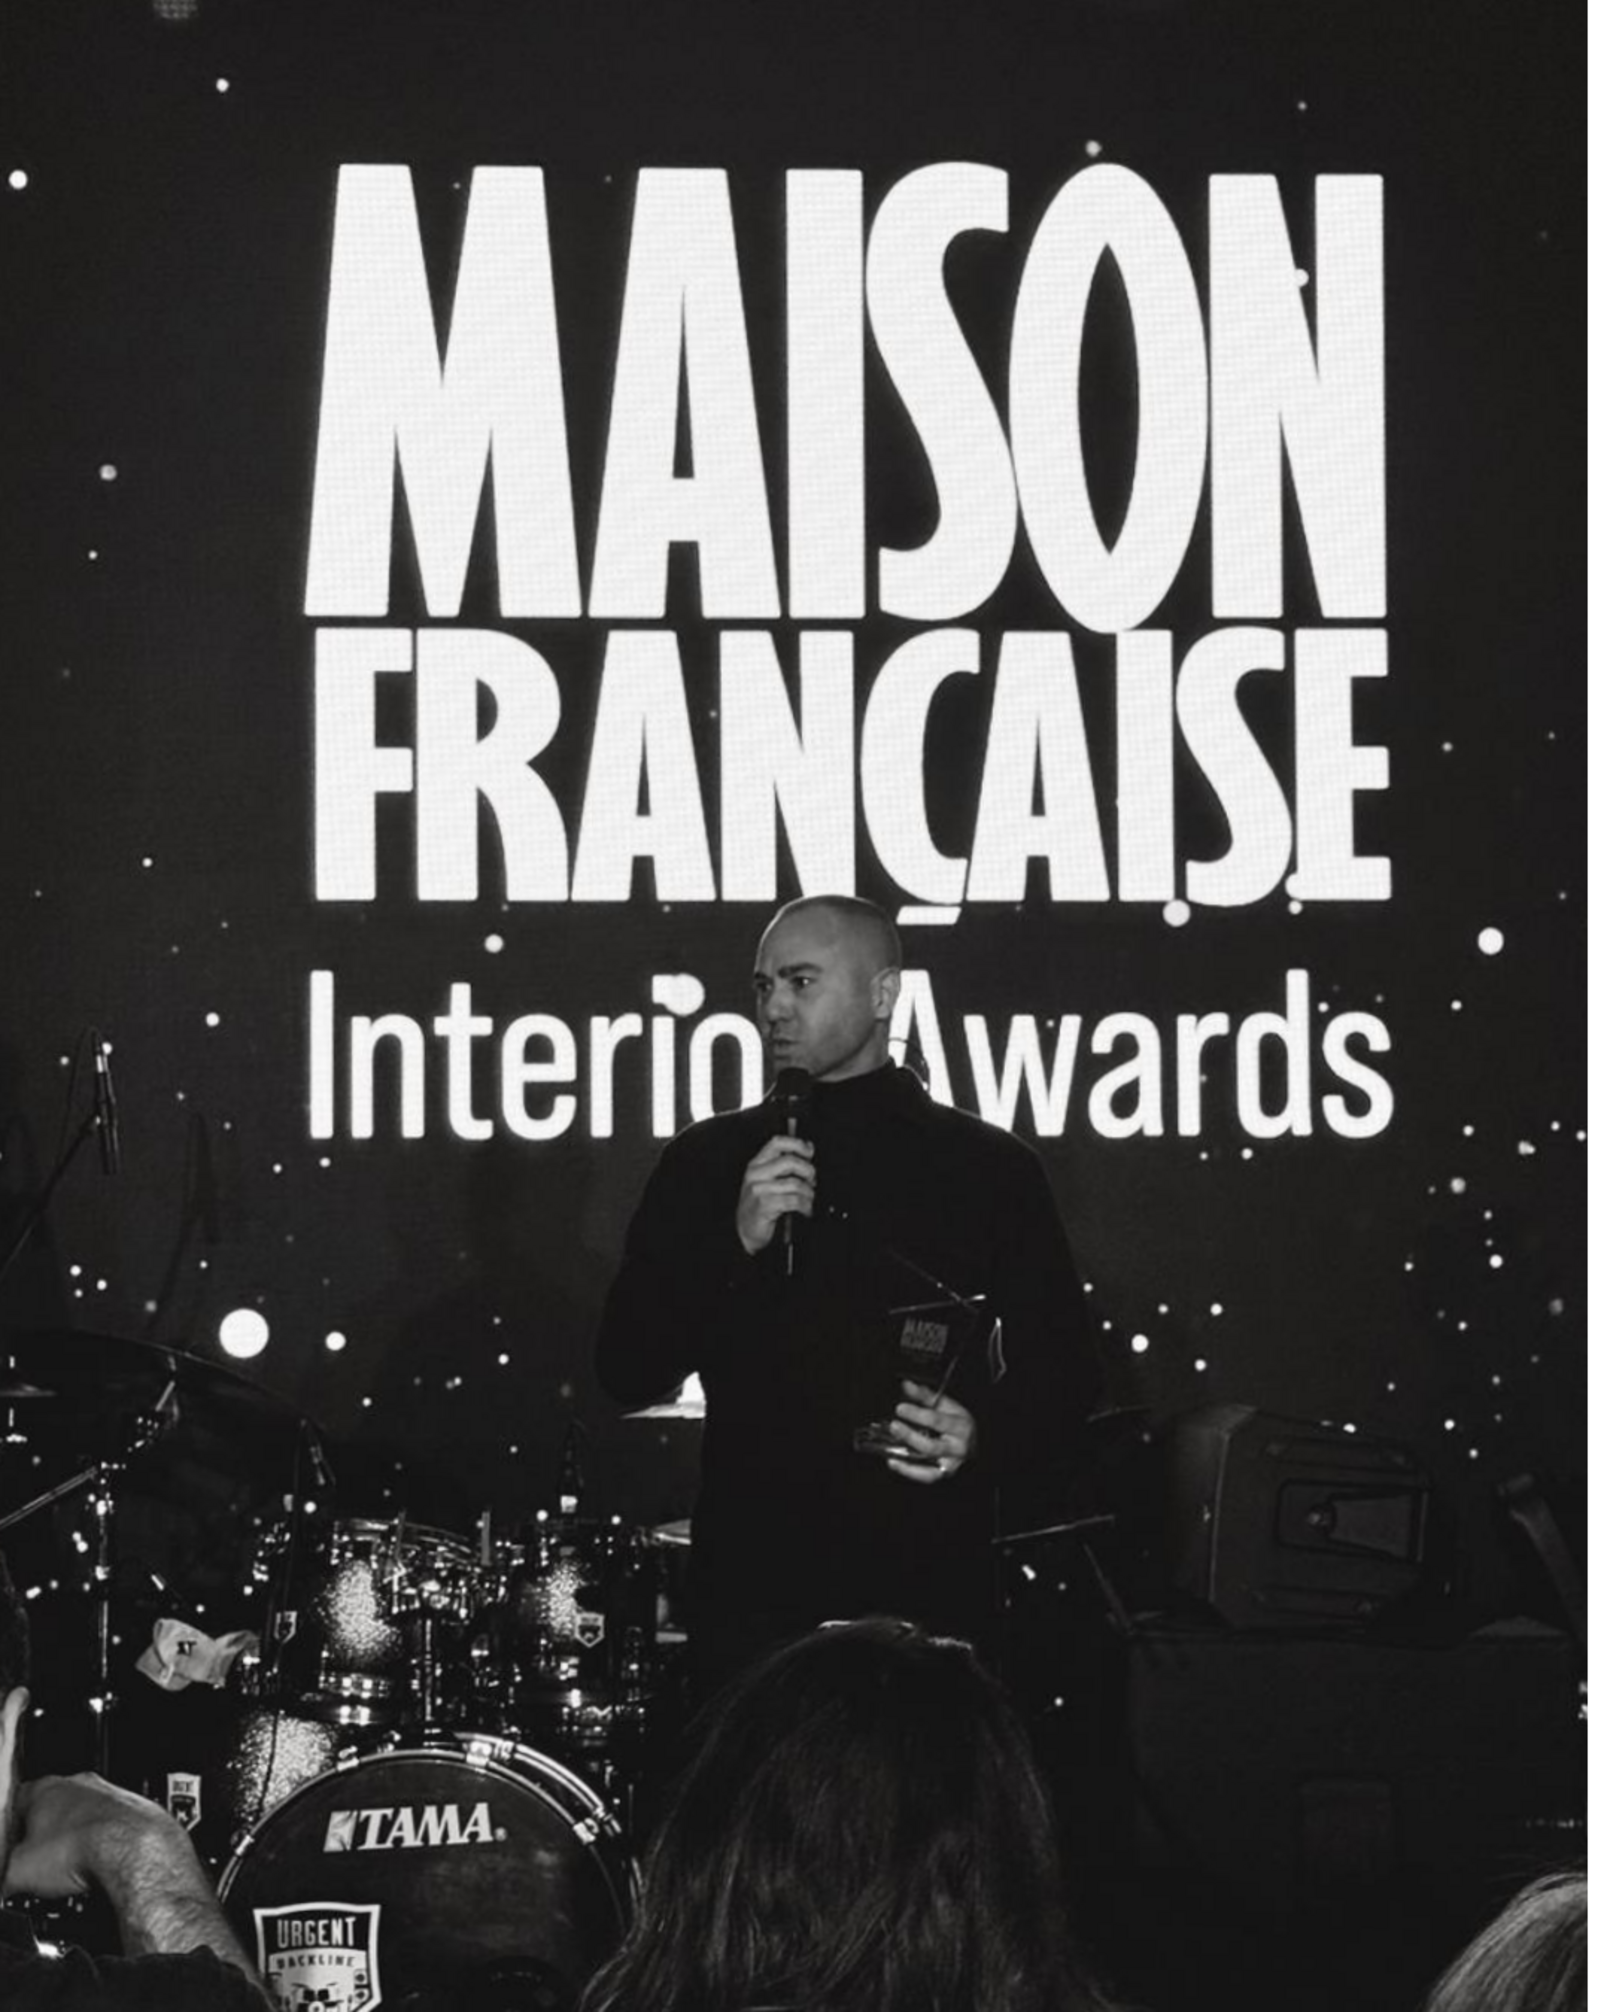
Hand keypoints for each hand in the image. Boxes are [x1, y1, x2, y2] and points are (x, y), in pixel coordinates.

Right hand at [6, 1774, 261, 1980]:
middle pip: (52, 1810)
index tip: (10, 1848)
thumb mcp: (18, 1872)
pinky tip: (96, 1869)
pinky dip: (103, 1847)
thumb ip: (5, 1876)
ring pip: (83, 1818)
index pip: (15, 1802)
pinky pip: (111, 1829)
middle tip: (38, 1864)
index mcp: (47, 1789)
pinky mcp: (135, 1812)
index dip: (10, 1829)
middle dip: (44, 1837)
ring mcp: (111, 1796)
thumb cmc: (81, 1848)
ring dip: (75, 1841)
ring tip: (68, 1871)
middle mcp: (81, 1785)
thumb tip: (5, 1884)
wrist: (134, 1851)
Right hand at [735, 1134, 815, 1254]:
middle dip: (808, 1171)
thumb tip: (808, 1150)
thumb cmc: (759, 1205)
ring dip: (809, 1193)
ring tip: (809, 1199)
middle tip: (812, 1181)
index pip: (777, 1142)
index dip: (797, 1144)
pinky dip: (806, 1206)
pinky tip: (806, 1209)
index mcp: (757, 1164)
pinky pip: (794, 1200)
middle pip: (789, 1161)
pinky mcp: (764, 1205)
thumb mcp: (767, 1180)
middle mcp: (755, 1174)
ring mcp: (758, 1189)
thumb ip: (783, 1165)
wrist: (745, 1231)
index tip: (809, 1152)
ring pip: (794, 1183)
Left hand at [885, 1382, 977, 1483]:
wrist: (973, 1443)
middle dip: (910, 1436)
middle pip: (932, 1445)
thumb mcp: (947, 1406)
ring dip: (906, 1457)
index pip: (937, 1421)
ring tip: (890, 1451)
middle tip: (894, 1426)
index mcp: (960, 1426)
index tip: (900, 1408)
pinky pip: (925, 1476)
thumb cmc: (958, 1423)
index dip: (917, 1414)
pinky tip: (894, 1461)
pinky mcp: (943, 1473)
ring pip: (928, 1463)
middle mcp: (958, 1447)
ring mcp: (951, 1463)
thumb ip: (925, 1396)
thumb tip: (906, 1385)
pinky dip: (908, 1470)